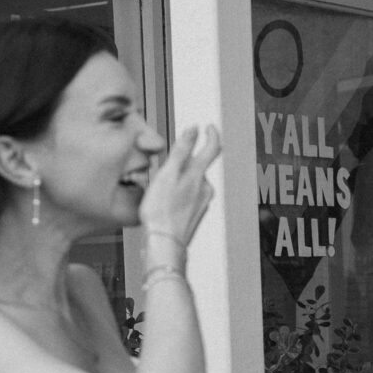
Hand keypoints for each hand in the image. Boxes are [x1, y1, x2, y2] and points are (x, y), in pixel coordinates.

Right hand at [139, 124, 220, 250]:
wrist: (165, 245)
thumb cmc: (162, 211)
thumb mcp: (168, 174)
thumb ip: (182, 150)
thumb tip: (195, 128)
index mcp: (198, 175)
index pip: (213, 148)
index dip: (211, 134)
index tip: (208, 126)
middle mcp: (205, 188)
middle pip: (198, 167)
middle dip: (184, 163)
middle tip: (163, 168)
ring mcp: (202, 203)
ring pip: (192, 183)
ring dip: (179, 181)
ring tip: (159, 191)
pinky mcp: (195, 215)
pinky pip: (188, 198)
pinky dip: (178, 196)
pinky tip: (165, 204)